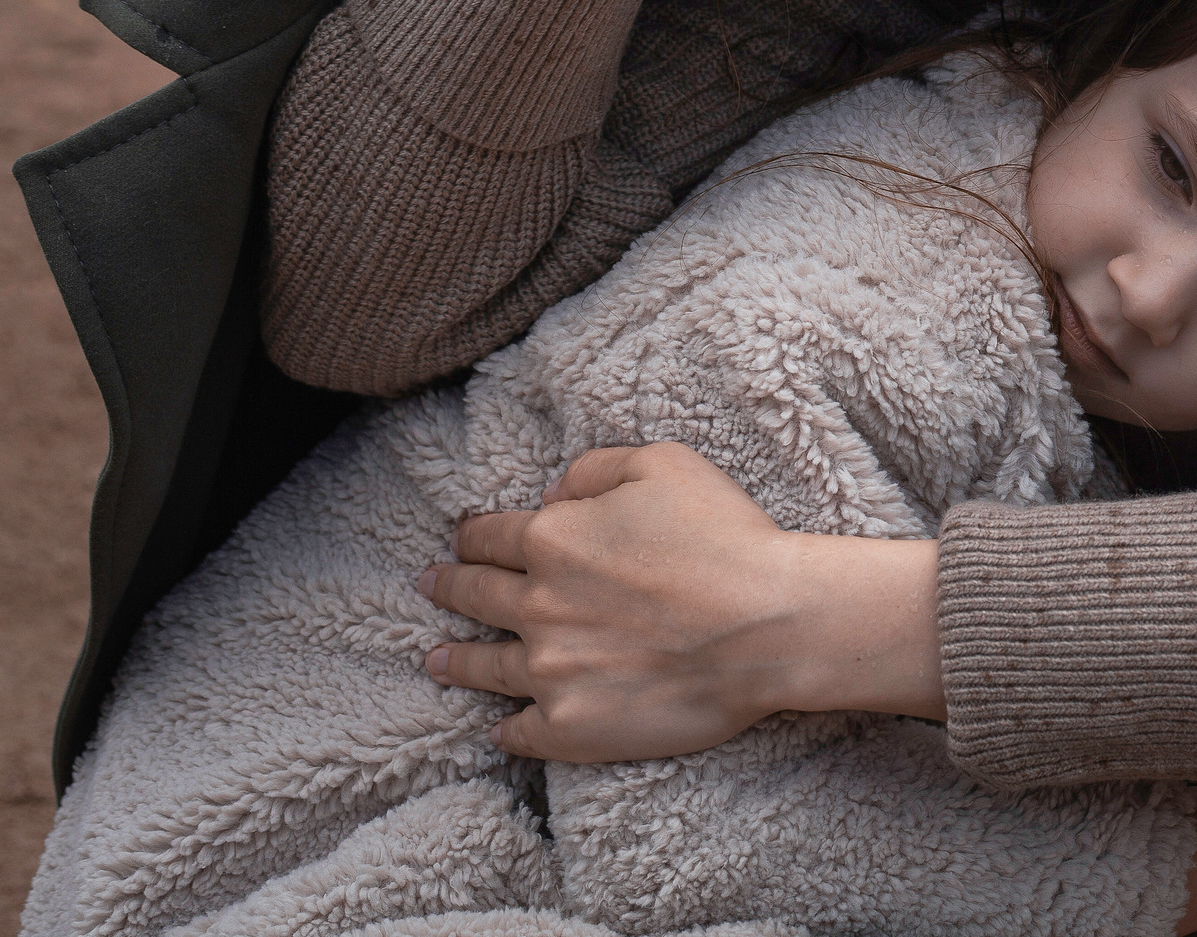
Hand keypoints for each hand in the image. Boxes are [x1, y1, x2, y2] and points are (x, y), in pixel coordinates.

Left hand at [417, 442, 943, 760]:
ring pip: (484, 666)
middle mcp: (537, 605)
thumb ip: (596, 468)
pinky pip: (521, 732)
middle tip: (429, 586)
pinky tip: (498, 730)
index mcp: (552, 539)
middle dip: (448, 587)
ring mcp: (550, 671)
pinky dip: (505, 731)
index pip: (491, 536)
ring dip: (456, 660)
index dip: (472, 534)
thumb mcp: (665, 464)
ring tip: (437, 661)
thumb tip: (552, 492)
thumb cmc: (725, 537)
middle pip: (475, 595)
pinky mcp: (571, 726)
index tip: (462, 539)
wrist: (766, 625)